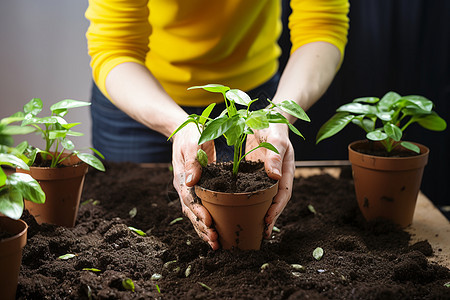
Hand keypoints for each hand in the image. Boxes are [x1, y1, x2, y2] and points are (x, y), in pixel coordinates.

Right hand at [171, 124, 219, 249]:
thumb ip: (193, 162)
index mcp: (182, 177)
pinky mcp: (196, 190)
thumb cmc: (192, 135)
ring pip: (194, 215)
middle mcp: (184, 187)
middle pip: (191, 212)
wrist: (187, 132)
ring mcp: (189, 190)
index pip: (189, 199)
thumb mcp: (193, 144)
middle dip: (202, 228)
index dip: (199, 213)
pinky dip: (206, 222)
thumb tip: (191, 181)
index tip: (210, 223)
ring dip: (203, 230)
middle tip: (215, 241)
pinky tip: (216, 232)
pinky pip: (199, 209)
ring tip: (215, 244)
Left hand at [246, 123, 294, 237]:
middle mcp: (276, 177)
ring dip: (258, 213)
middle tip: (260, 234)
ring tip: (251, 228)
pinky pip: (252, 190)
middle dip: (269, 218)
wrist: (264, 116)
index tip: (268, 221)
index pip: (283, 195)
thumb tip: (275, 177)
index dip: (276, 210)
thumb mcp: (276, 138)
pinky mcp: (253, 173)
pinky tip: (238, 209)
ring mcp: (265, 176)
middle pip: (274, 202)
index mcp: (286, 171)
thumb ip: (275, 155)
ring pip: (263, 198)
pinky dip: (248, 201)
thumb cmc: (273, 125)